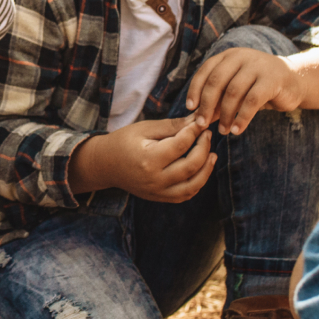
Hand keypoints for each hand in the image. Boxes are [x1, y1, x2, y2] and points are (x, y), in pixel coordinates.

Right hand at [73, 114, 213, 201]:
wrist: (106, 165)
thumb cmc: (124, 142)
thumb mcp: (145, 128)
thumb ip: (172, 126)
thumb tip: (198, 120)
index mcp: (148, 159)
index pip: (181, 144)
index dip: (195, 131)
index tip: (201, 122)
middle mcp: (154, 179)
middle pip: (191, 166)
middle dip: (204, 148)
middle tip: (207, 135)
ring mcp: (157, 192)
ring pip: (193, 185)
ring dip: (207, 169)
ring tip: (212, 155)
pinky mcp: (159, 198)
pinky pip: (185, 195)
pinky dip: (198, 183)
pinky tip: (202, 170)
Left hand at [186, 47, 303, 134]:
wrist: (294, 82)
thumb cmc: (258, 87)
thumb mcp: (236, 90)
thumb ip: (218, 100)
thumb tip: (196, 118)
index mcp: (229, 56)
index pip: (206, 71)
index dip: (195, 90)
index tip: (190, 108)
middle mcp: (241, 57)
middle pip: (216, 81)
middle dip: (207, 104)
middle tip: (202, 124)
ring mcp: (258, 66)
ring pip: (233, 92)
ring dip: (225, 115)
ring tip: (223, 131)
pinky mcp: (273, 79)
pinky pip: (252, 100)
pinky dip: (242, 117)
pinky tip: (237, 129)